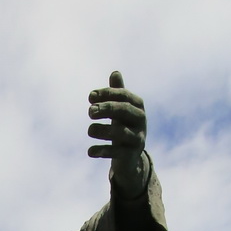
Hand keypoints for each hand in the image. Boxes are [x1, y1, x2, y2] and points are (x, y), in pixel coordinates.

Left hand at [88, 71, 148, 198]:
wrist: (130, 158)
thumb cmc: (123, 127)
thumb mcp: (120, 110)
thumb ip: (117, 93)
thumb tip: (115, 72)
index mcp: (138, 106)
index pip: (123, 95)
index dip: (107, 94)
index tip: (90, 97)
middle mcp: (141, 120)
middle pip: (124, 110)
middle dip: (106, 108)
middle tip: (89, 112)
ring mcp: (138, 138)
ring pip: (120, 132)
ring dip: (102, 130)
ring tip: (89, 130)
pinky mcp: (132, 155)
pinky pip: (117, 153)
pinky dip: (102, 151)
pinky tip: (89, 152)